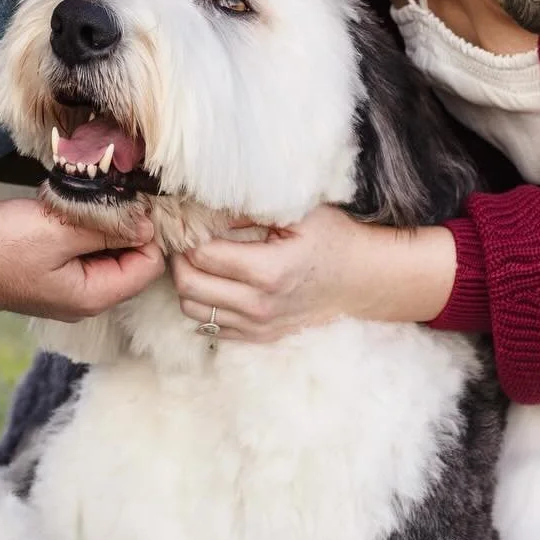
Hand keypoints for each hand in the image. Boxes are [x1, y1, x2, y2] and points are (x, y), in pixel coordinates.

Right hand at [0, 198, 164, 320]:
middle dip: (124, 227)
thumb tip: (148, 227)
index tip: (134, 199)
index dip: (147, 231)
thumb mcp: (60, 230)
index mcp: (93, 297)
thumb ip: (108, 229)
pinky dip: (82, 232)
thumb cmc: (1, 244)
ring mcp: (67, 290)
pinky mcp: (51, 277)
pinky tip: (66, 213)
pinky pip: (83, 254)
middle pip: (130, 261)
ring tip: (82, 202)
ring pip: (106, 255)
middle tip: (108, 194)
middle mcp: (85, 300)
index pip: (148, 266)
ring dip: (101, 227)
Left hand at [171, 206, 456, 341]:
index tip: (187, 219)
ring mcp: (259, 326)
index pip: (203, 255)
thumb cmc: (332, 238)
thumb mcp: (296, 212)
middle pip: (189, 287)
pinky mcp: (259, 336)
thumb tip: (205, 203)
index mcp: (269, 270)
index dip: (188, 234)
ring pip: (193, 311)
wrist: (361, 280)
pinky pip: (211, 327)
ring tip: (198, 259)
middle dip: (179, 259)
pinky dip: (204, 304)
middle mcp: (259, 305)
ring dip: (187, 283)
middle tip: (185, 237)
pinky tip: (215, 281)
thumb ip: (249, 209)